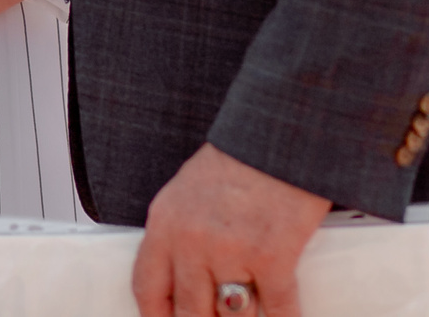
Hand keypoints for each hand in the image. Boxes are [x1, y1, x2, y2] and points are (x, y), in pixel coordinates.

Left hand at [133, 145, 330, 316]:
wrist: (281, 129)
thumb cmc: (241, 158)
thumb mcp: (188, 190)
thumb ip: (179, 233)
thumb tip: (184, 278)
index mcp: (165, 222)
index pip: (147, 288)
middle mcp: (192, 240)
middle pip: (189, 312)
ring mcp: (231, 250)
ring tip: (251, 314)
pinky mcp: (273, 256)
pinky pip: (278, 310)